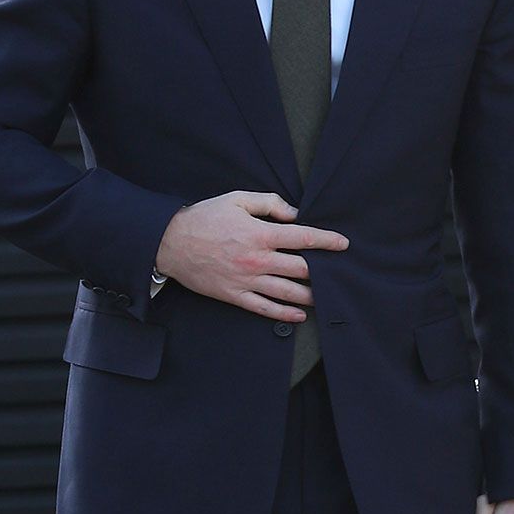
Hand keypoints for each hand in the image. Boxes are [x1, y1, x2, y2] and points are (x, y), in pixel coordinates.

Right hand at [155, 192, 347, 319]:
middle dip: (323, 271)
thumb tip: (294, 214)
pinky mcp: (235, 296)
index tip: (342, 244)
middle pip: (301, 269)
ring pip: (288, 293)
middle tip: (338, 273)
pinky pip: (265, 309)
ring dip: (311, 296)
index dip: (327, 241)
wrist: (170, 243)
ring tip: (326, 297)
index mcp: (260, 234)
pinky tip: (299, 315)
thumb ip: (269, 203)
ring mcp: (247, 281)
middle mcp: (257, 260)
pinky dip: (285, 313)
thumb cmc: (204, 218)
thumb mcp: (236, 199)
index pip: (304, 238)